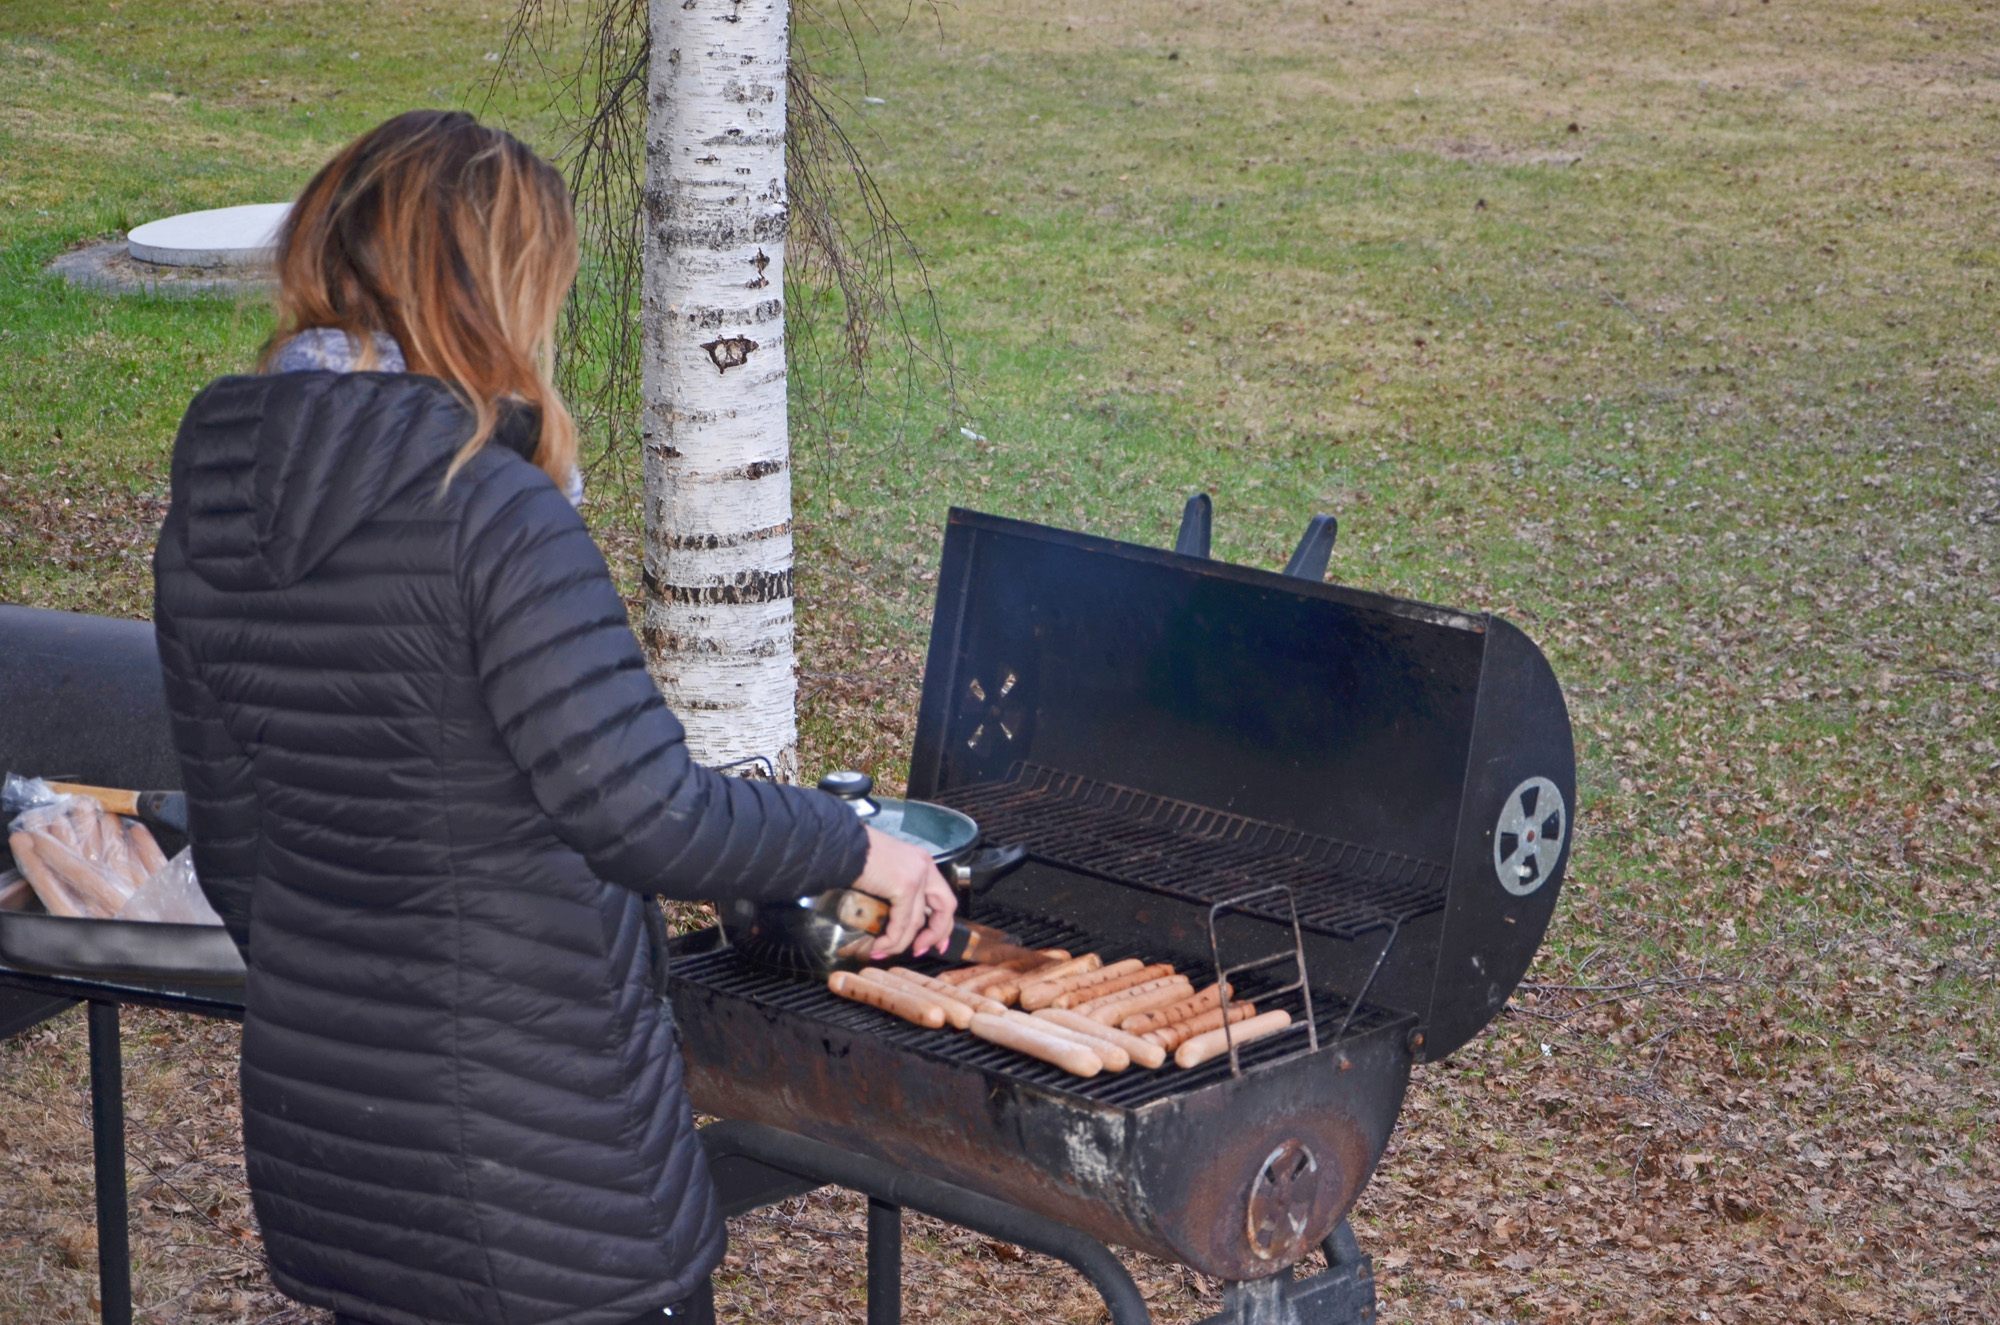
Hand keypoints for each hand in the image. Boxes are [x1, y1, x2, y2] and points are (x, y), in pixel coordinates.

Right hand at [850, 825, 956, 959]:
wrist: (841, 846)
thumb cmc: (854, 854)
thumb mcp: (885, 868)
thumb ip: (895, 886)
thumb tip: (892, 914)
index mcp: (921, 861)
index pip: (943, 896)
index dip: (942, 922)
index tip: (938, 941)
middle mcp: (924, 867)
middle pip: (944, 909)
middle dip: (934, 936)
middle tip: (920, 950)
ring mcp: (917, 876)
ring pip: (916, 922)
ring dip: (899, 943)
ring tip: (883, 951)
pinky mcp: (905, 886)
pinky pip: (901, 924)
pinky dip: (891, 940)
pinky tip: (879, 946)